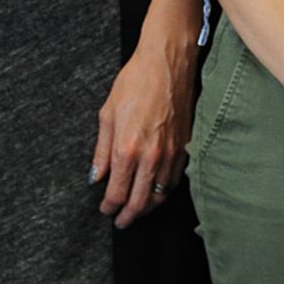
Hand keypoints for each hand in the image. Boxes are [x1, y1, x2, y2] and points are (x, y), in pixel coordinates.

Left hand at [94, 0, 201, 226]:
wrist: (167, 62)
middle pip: (140, 201)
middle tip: (121, 221)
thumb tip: (96, 174)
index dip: (109, 206)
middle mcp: (150, 156)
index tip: (105, 209)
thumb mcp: (107, 114)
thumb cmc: (136, 81)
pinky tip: (158, 191)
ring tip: (138, 209)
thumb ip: (102, 150)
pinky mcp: (186, 146)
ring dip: (148, 207)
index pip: (117, 192)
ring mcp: (171, 153)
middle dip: (128, 215)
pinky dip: (165, 191)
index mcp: (126, 149)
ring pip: (161, 194)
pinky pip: (176, 179)